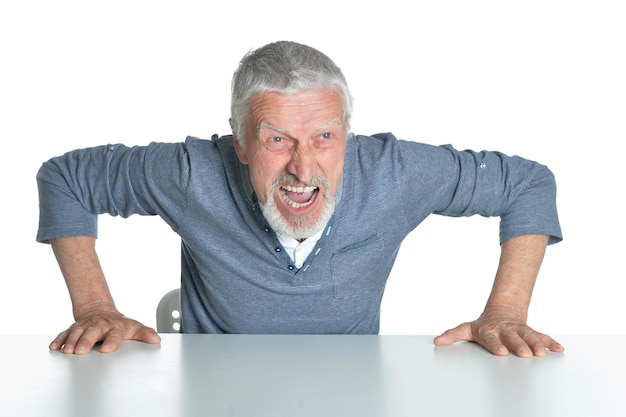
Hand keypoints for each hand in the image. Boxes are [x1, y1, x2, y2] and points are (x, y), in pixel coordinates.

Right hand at [50, 308, 160, 353]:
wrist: (101, 311)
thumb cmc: (119, 324)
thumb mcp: (134, 327)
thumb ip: (145, 333)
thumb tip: (156, 340)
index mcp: (115, 326)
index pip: (114, 334)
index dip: (111, 341)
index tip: (106, 350)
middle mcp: (99, 325)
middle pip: (92, 332)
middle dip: (86, 341)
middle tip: (81, 351)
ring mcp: (85, 326)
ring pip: (76, 332)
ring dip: (71, 341)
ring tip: (67, 351)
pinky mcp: (74, 328)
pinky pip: (65, 333)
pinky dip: (59, 340)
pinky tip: (55, 347)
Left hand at [433, 310, 563, 357]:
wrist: (502, 311)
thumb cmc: (483, 325)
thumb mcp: (466, 329)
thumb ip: (453, 335)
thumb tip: (438, 342)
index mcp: (489, 330)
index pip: (491, 338)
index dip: (495, 345)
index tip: (501, 352)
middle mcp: (506, 330)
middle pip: (513, 338)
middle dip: (519, 345)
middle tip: (525, 354)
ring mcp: (519, 330)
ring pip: (529, 336)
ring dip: (537, 344)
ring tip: (542, 353)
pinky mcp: (531, 332)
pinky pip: (542, 336)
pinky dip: (550, 342)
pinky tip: (559, 349)